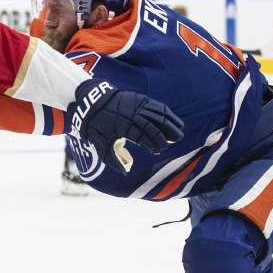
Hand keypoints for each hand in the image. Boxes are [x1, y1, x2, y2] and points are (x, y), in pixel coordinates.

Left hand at [68, 78, 183, 171]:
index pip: (143, 137)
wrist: (93, 101)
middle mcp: (133, 115)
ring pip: (158, 115)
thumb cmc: (97, 126)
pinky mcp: (141, 99)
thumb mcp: (101, 145)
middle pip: (154, 126)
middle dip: (166, 135)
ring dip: (170, 124)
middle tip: (175, 142)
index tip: (159, 150)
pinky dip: (167, 114)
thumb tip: (125, 173)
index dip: (153, 144)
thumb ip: (113, 160)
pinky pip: (157, 106)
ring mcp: (137, 106)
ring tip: (179, 133)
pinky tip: (174, 121)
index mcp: (123, 127)